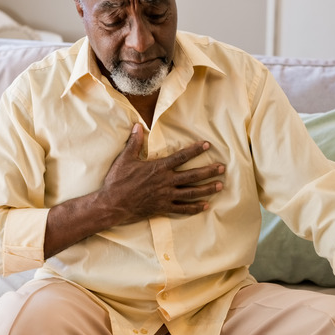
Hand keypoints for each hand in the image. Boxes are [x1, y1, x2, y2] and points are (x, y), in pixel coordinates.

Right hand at [44, 123, 224, 257]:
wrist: (112, 204)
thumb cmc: (117, 181)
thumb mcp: (125, 158)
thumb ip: (134, 142)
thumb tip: (138, 125)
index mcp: (158, 168)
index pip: (181, 157)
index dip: (195, 150)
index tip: (207, 145)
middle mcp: (165, 182)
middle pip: (192, 176)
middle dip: (208, 171)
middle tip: (222, 168)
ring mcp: (165, 196)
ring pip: (191, 192)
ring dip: (206, 189)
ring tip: (219, 186)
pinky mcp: (162, 208)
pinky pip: (182, 209)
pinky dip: (194, 208)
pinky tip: (205, 206)